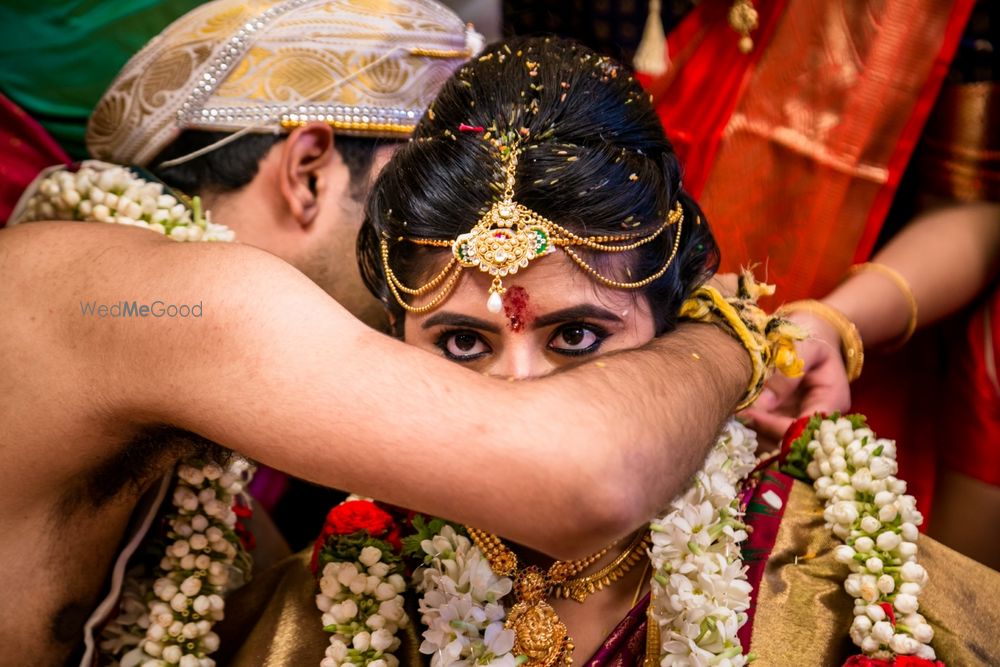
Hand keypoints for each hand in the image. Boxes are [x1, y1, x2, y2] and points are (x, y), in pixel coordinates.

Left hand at [741, 310, 850, 443]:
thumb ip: (788, 370)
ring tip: (732, 413)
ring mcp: (797, 420)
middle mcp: (816, 417)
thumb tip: (763, 403)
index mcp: (832, 401)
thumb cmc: (810, 333)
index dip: (779, 427)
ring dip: (753, 432)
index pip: (807, 428)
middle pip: (791, 442)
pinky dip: (749, 427)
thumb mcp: (804, 345)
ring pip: (775, 442)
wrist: (808, 328)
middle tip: (735, 416)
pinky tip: (734, 413)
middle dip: (762, 432)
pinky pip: (765, 433)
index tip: (751, 414)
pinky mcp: (780, 418)